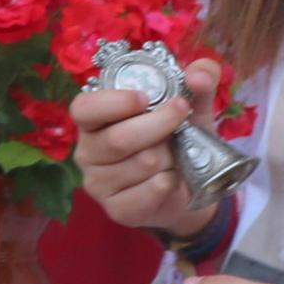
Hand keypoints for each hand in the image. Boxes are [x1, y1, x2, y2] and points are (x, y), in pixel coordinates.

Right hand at [71, 55, 224, 242]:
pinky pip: (151, 190)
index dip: (113, 102)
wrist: (191, 187)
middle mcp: (87, 152)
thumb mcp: (192, 106)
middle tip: (182, 116)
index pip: (84, 108)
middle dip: (160, 125)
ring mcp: (98, 183)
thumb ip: (199, 81)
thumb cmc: (180, 140)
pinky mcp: (116, 209)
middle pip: (118, 139)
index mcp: (95, 121)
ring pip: (141, 164)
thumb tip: (199, 74)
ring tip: (176, 155)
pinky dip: (171, 181)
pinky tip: (173, 178)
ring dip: (170, 157)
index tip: (146, 98)